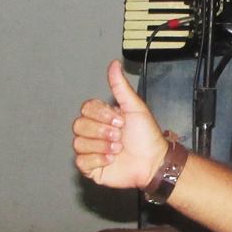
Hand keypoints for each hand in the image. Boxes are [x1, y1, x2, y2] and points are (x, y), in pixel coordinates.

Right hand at [73, 59, 170, 189]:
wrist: (153, 162)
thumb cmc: (147, 136)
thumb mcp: (135, 107)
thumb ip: (120, 87)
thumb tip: (114, 64)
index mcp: (102, 117)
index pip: (86, 108)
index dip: (102, 115)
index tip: (120, 120)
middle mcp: (94, 132)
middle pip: (79, 125)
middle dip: (102, 131)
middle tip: (120, 136)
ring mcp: (91, 149)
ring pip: (78, 143)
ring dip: (101, 146)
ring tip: (118, 149)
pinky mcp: (90, 167)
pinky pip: (81, 161)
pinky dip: (98, 159)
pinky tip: (112, 160)